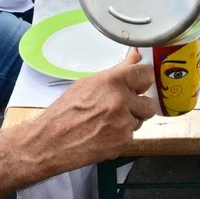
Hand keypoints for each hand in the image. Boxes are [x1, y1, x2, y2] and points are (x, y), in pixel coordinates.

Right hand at [36, 49, 155, 161]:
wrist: (50, 142)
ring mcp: (124, 122)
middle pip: (149, 102)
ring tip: (106, 122)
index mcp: (112, 81)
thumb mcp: (88, 83)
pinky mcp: (124, 142)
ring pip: (140, 120)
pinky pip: (132, 136)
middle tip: (121, 108)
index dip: (143, 81)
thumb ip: (117, 71)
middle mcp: (121, 100)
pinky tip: (104, 134)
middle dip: (138, 106)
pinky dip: (121, 136)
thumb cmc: (64, 113)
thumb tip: (135, 57)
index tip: (140, 84)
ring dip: (129, 121)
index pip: (146, 74)